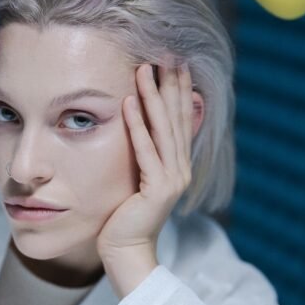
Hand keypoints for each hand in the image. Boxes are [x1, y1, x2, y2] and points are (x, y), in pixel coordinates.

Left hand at [96, 62, 194, 260]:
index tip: (174, 61)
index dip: (178, 89)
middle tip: (166, 52)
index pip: (179, 120)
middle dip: (171, 84)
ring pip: (163, 129)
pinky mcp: (157, 189)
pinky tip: (130, 103)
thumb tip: (136, 125)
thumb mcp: (137, 180)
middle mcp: (180, 169)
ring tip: (145, 69)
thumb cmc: (124, 218)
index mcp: (178, 166)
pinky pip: (146, 150)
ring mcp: (172, 179)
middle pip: (176, 118)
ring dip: (153, 97)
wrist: (127, 252)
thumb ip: (143, 155)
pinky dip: (137, 126)